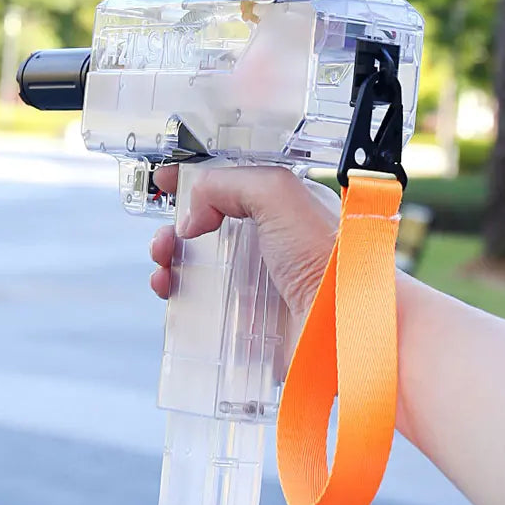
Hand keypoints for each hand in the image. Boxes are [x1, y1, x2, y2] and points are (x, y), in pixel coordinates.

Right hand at [148, 164, 339, 323]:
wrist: (342, 323)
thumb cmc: (326, 258)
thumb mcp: (278, 195)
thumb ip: (229, 186)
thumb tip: (192, 217)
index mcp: (281, 208)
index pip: (230, 186)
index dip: (194, 182)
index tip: (165, 181)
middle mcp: (270, 244)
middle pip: (207, 229)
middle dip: (175, 228)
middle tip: (164, 238)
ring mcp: (259, 283)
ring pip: (201, 268)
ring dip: (172, 262)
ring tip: (163, 268)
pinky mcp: (250, 320)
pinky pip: (206, 308)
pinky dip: (181, 299)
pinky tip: (173, 294)